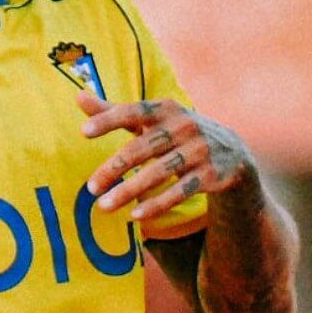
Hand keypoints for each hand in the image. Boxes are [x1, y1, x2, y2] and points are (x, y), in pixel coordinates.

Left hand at [76, 90, 253, 220]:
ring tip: (103, 206)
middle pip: (142, 148)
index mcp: (165, 108)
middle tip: (90, 187)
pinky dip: (158, 204)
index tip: (83, 132)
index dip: (109, 119)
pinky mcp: (212, 174)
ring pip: (159, 172)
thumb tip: (78, 97)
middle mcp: (184, 126)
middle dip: (114, 168)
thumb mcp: (150, 119)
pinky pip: (180, 191)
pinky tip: (135, 215)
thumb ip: (114, 111)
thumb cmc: (175, 133)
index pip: (133, 111)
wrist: (233, 152)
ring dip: (129, 190)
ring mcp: (200, 150)